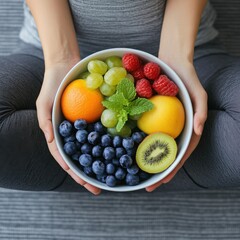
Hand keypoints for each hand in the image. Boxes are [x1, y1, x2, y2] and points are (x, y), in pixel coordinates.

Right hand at [36, 59, 100, 194]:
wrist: (66, 67)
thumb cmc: (52, 85)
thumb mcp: (43, 103)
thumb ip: (45, 122)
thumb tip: (52, 141)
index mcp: (60, 134)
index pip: (66, 158)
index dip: (74, 171)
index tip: (84, 182)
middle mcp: (74, 133)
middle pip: (82, 157)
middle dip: (89, 173)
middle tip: (99, 188)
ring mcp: (85, 126)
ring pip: (94, 148)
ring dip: (101, 162)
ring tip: (111, 175)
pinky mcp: (94, 117)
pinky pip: (102, 130)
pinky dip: (108, 141)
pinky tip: (117, 150)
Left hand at [146, 60, 207, 191]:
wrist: (171, 62)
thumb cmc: (187, 77)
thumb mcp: (198, 93)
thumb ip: (201, 111)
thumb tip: (198, 131)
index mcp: (186, 128)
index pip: (181, 153)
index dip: (172, 168)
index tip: (161, 180)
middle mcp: (174, 128)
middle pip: (165, 153)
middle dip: (156, 170)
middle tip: (145, 183)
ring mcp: (163, 123)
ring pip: (154, 144)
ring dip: (146, 158)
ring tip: (135, 170)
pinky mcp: (153, 115)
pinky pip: (146, 129)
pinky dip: (139, 139)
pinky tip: (128, 146)